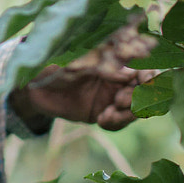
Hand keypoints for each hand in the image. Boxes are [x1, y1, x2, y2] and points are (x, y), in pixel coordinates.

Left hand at [8, 23, 158, 131]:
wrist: (31, 84)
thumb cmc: (52, 62)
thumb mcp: (76, 59)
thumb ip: (102, 62)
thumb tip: (128, 65)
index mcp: (116, 60)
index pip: (146, 68)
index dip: (152, 78)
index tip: (142, 81)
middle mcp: (118, 78)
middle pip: (148, 92)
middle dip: (139, 99)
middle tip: (120, 101)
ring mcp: (111, 96)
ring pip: (136, 110)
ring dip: (128, 114)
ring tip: (108, 114)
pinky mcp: (101, 113)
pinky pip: (119, 122)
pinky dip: (116, 123)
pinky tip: (102, 119)